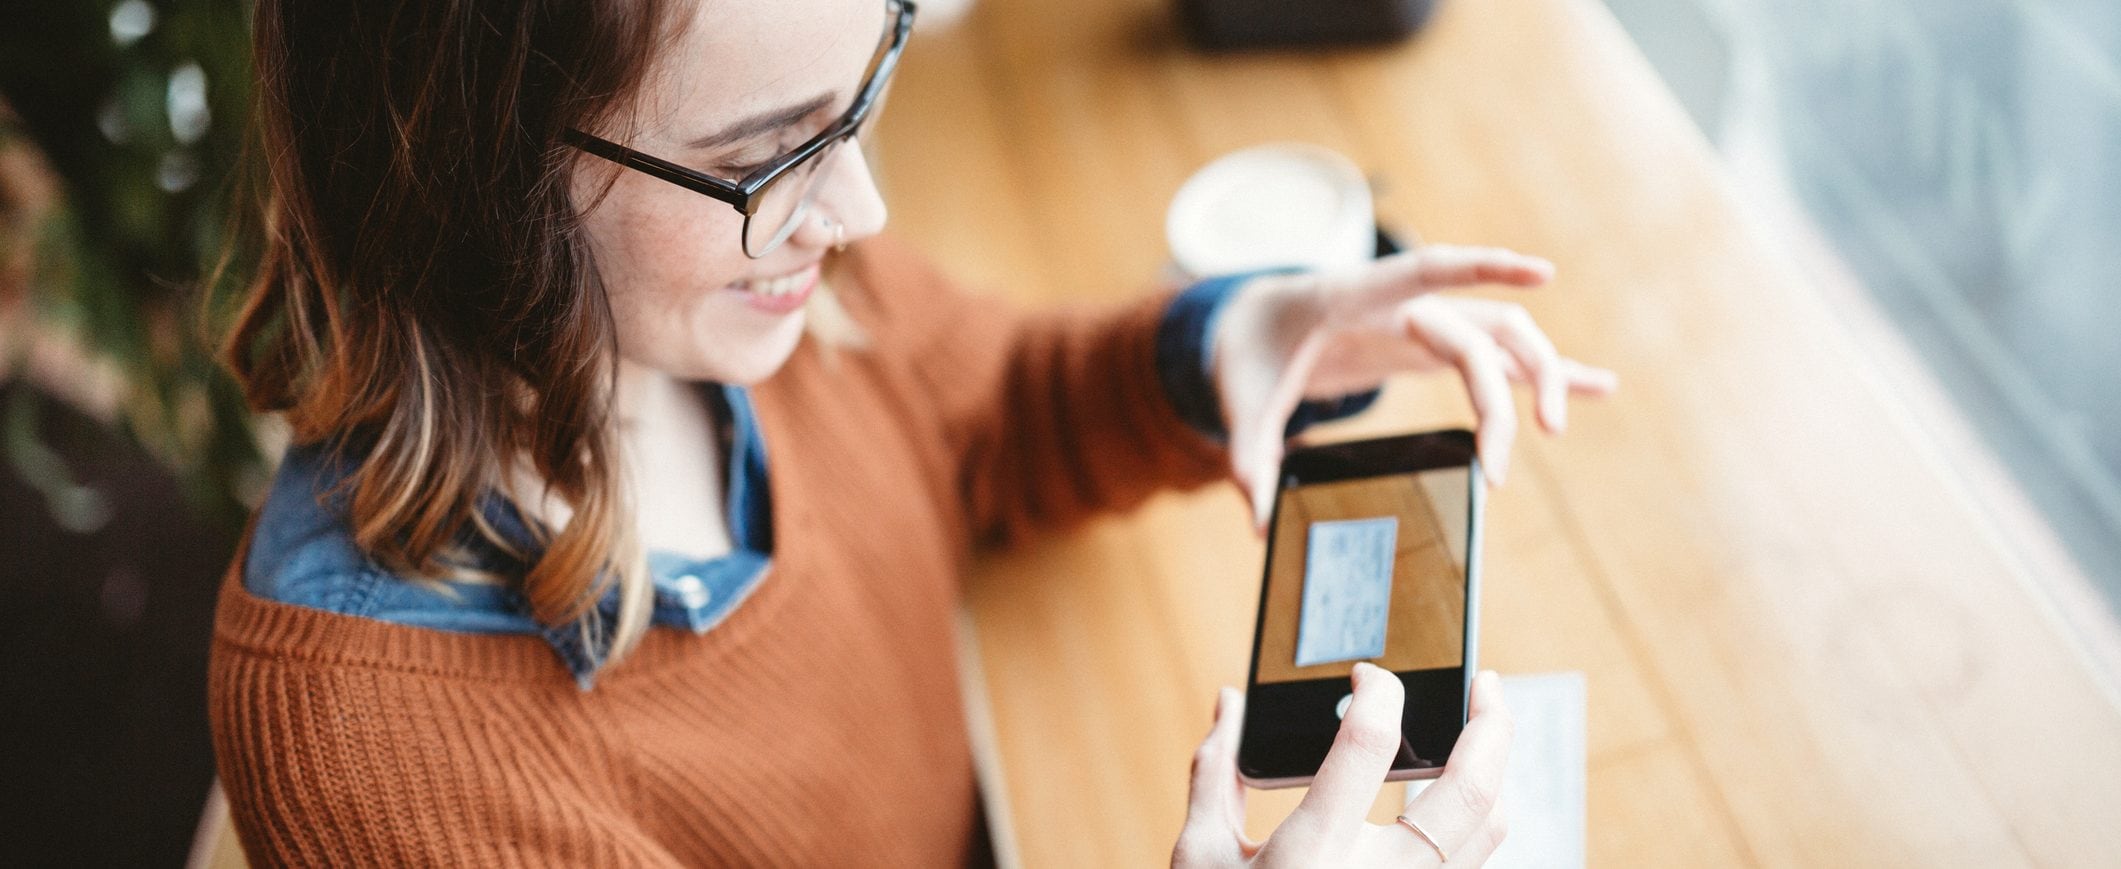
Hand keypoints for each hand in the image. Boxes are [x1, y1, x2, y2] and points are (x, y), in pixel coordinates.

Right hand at [1173, 665, 1515, 867]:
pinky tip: (1460, 792)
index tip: (1369, 674)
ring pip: (1490, 830)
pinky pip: (1475, 861)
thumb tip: (1230, 703)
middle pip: (1468, 792)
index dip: (1377, 692)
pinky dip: (1480, 817)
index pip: (1368, 746)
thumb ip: (1216, 771)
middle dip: (1491, 724)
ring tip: (1483, 731)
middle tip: (1486, 681)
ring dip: (1496, 770)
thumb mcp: (1201, 857)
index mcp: (1311, 857)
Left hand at [1210, 244, 1618, 525]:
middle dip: (1500, 395)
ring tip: (1557, 429)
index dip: (1484, 268)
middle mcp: (1404, 303)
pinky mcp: (1437, 346)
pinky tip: (1598, 385)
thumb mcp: (1238, 399)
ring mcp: (1427, 322)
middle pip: (1478, 332)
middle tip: (1499, 468)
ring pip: (1504, 337)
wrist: (1257, 323)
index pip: (1429, 271)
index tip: (1543, 271)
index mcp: (1357, 296)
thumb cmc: (1251, 350)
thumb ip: (1248, 455)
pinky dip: (1546, 371)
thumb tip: (1257, 522)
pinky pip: (1501, 357)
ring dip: (1540, 376)